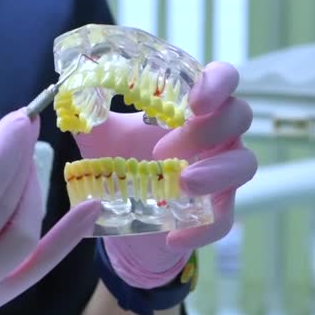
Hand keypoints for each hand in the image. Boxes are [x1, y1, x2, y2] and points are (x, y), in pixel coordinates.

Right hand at [0, 110, 101, 314]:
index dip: (4, 156)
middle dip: (19, 163)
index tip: (20, 118)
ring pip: (21, 239)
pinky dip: (64, 241)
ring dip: (32, 192)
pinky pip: (32, 271)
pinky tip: (91, 209)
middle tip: (25, 127)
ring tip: (26, 160)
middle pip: (1, 215)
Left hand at [74, 62, 256, 287]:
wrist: (121, 214)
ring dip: (215, 172)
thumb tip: (69, 84)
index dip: (217, 83)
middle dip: (206, 130)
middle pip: (239, 116)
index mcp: (191, 107)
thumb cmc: (119, 161)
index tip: (194, 101)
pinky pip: (225, 218)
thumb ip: (88, 110)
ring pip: (244, 164)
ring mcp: (221, 172)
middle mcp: (215, 134)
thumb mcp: (99, 135)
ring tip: (181, 183)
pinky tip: (173, 235)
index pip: (222, 79)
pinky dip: (202, 228)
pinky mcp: (216, 210)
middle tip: (161, 149)